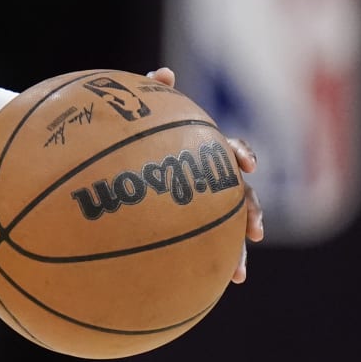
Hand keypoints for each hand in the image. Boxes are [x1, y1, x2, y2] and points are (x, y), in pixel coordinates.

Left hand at [146, 67, 264, 283]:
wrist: (105, 168)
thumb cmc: (126, 137)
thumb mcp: (137, 115)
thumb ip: (150, 94)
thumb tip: (164, 74)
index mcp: (203, 150)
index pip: (231, 149)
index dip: (242, 154)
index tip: (244, 166)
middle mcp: (209, 178)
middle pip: (241, 195)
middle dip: (252, 213)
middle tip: (255, 231)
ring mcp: (201, 205)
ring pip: (227, 228)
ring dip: (237, 251)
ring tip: (239, 274)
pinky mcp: (187, 227)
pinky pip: (203, 248)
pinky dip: (210, 265)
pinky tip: (208, 287)